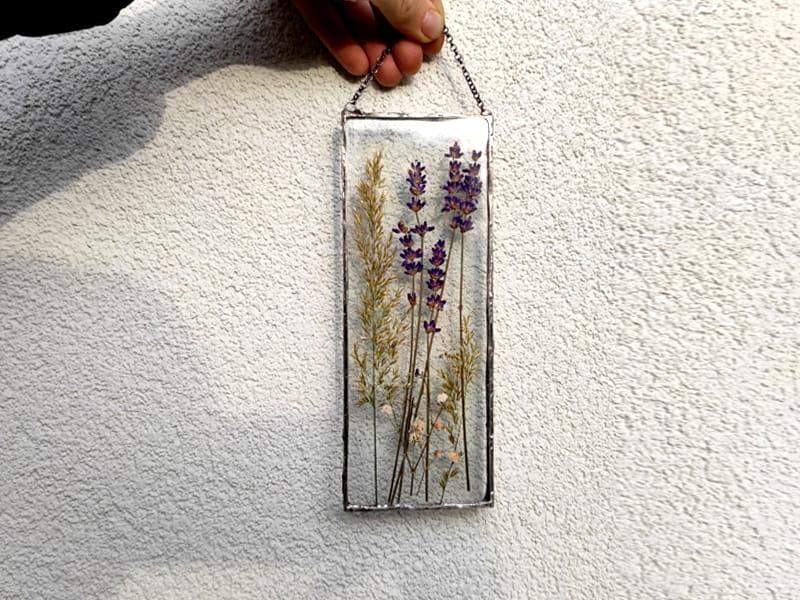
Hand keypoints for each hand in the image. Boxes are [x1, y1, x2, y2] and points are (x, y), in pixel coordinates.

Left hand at [291, 0, 445, 86]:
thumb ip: (399, 0)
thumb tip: (429, 26)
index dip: (426, 18)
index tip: (430, 49)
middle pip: (387, 4)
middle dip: (399, 39)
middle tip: (405, 66)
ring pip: (355, 13)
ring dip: (372, 46)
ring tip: (382, 73)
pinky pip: (322, 15)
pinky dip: (339, 40)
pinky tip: (355, 63)